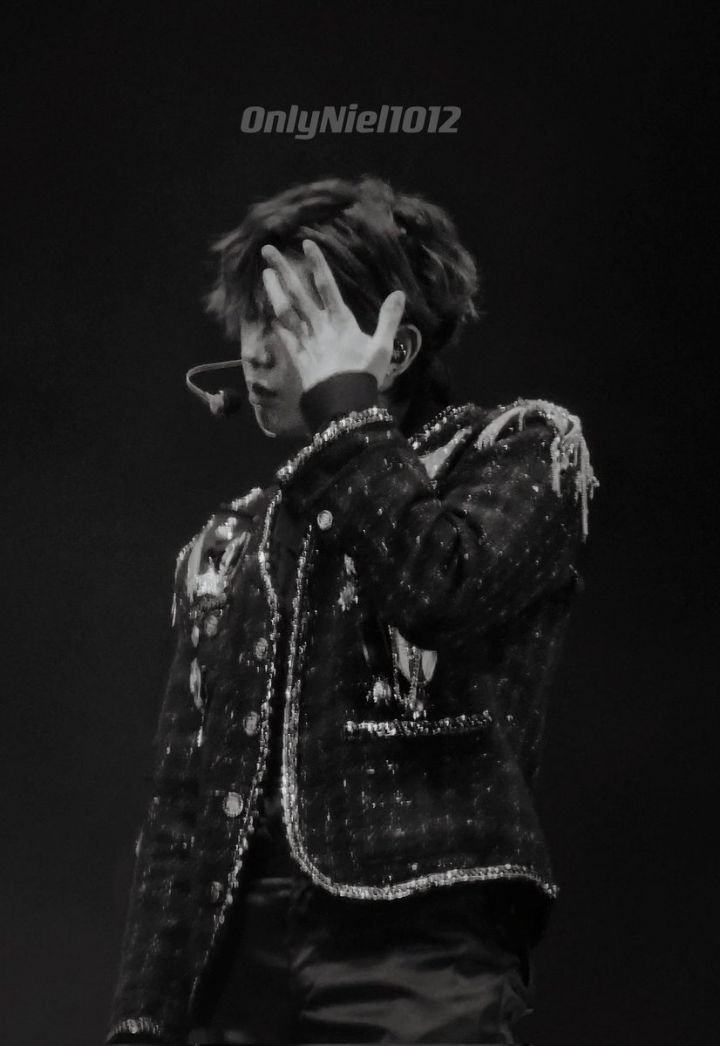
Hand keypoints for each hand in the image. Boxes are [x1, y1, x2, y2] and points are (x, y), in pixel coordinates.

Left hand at [260, 239, 405, 393]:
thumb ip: (389, 319)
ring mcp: (305, 341)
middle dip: (283, 270)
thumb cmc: (364, 375)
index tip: (305, 244)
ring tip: (264, 274)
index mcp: (341, 321)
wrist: (343, 405)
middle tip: (267, 250)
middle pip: (298, 293)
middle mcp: (319, 326)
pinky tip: (269, 311)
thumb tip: (399, 293)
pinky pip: (284, 336)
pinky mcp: (297, 357)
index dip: (316, 264)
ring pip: (285, 311)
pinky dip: (276, 322)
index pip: (327, 286)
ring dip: (274, 291)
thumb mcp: (382, 347)